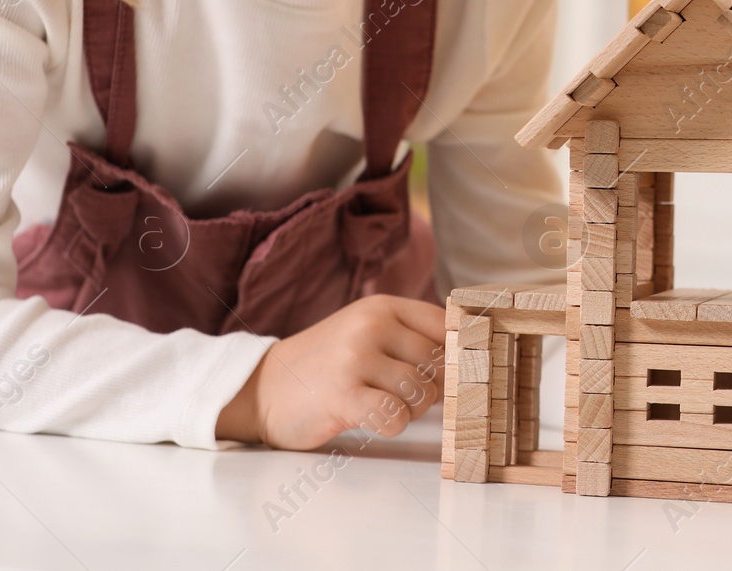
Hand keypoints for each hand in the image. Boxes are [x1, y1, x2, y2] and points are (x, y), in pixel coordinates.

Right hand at [215, 295, 445, 448]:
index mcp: (383, 307)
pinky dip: (394, 425)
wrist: (262, 387)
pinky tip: (375, 420)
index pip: (447, 325)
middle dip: (432, 389)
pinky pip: (395, 415)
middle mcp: (371, 325)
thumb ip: (412, 337)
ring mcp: (355, 358)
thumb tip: (469, 356)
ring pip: (421, 392)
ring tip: (386, 406)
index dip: (457, 355)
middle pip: (439, 364)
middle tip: (404, 396)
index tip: (450, 374)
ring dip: (412, 409)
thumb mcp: (368, 333)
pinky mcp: (342, 394)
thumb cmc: (328, 365)